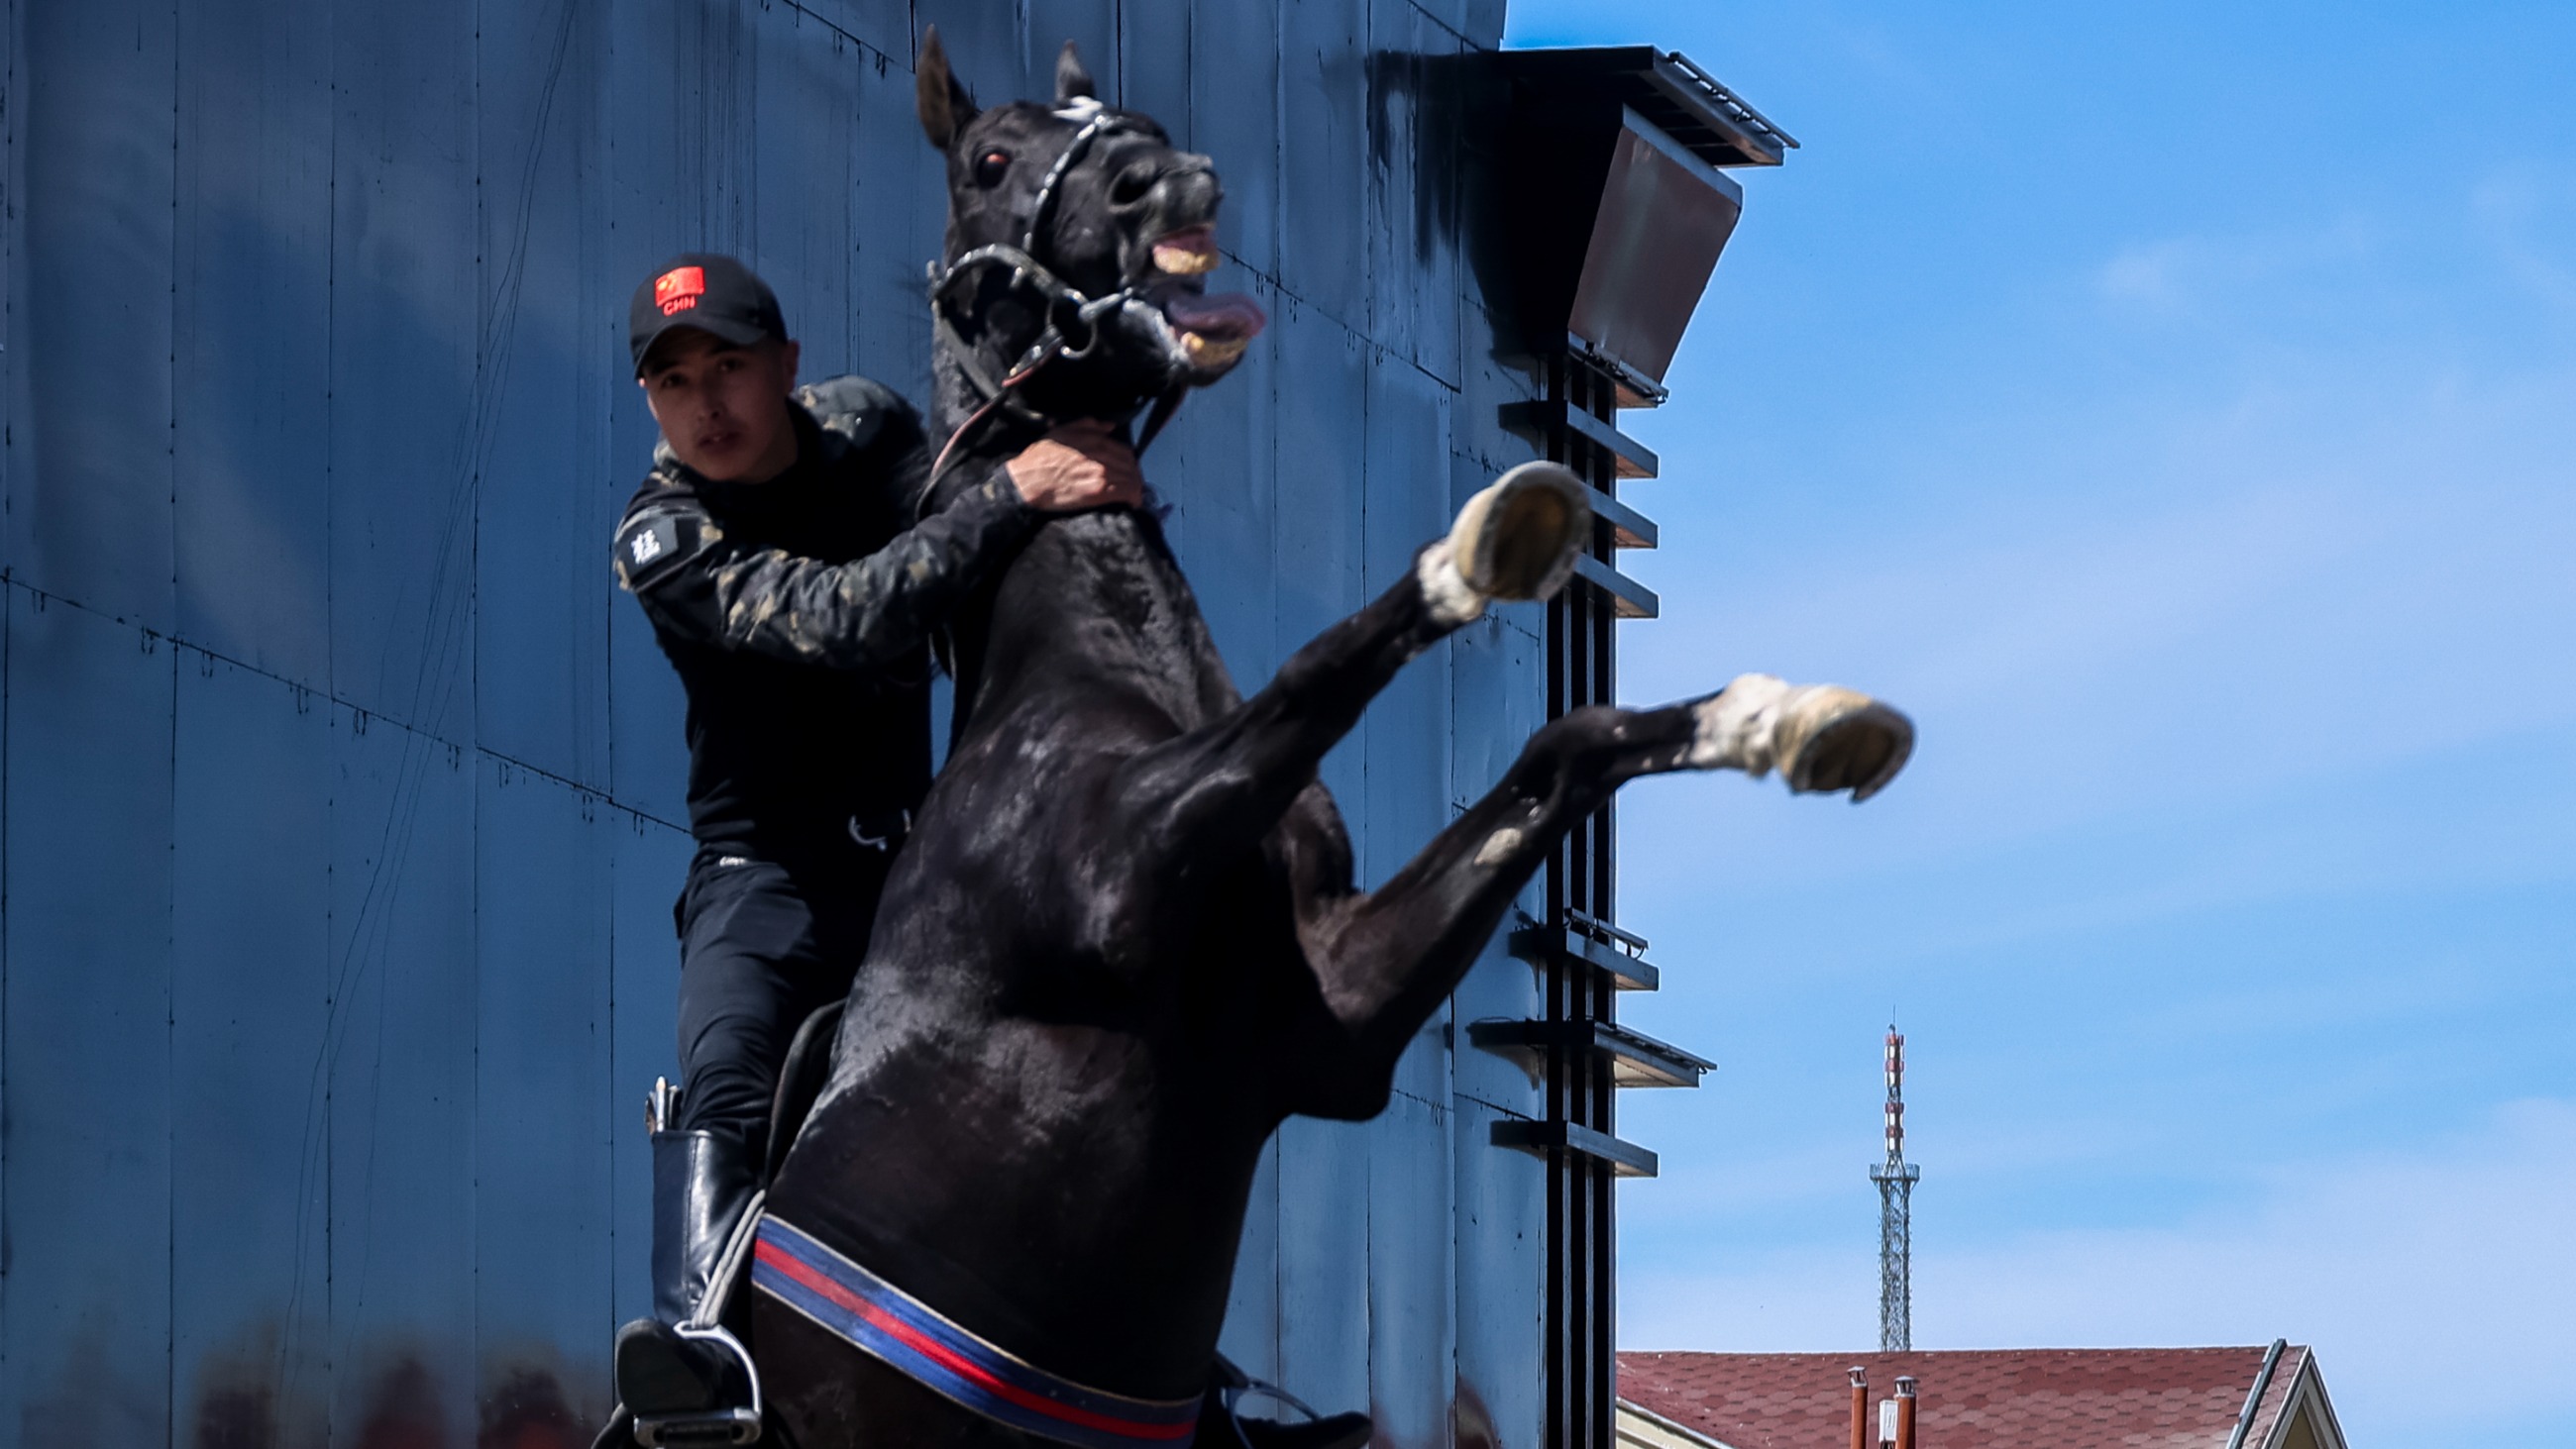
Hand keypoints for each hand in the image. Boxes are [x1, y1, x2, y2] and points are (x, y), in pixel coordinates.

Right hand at [1004, 419, 1145, 511]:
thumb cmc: (1040, 458)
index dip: (1130, 462)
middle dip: (1134, 475)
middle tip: (1133, 484)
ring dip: (1136, 487)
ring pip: (1131, 479)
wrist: (1027, 481)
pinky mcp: (1098, 492)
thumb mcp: (1061, 431)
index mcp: (1094, 440)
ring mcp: (1101, 473)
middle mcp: (1101, 455)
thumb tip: (1109, 426)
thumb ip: (1088, 425)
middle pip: (1131, 465)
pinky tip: (1134, 503)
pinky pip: (1126, 493)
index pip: (1124, 450)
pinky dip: (1133, 498)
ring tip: (1134, 495)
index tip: (1129, 470)